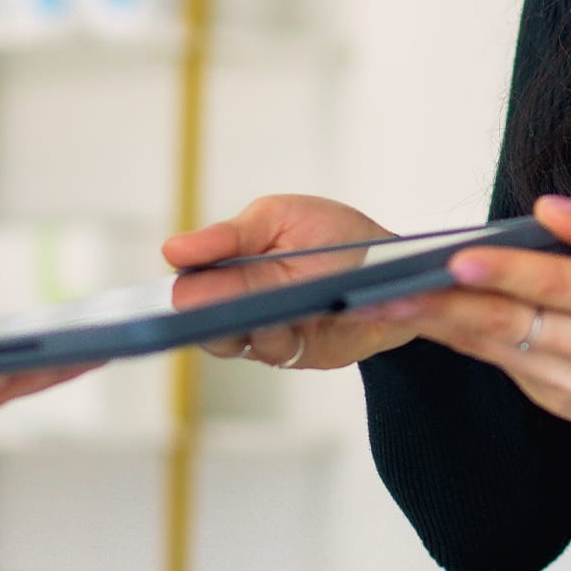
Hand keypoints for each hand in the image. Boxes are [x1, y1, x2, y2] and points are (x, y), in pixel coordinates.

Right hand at [162, 193, 413, 370]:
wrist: (396, 268)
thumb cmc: (335, 236)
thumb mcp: (281, 217)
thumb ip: (230, 236)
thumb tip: (173, 249)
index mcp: (230, 266)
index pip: (189, 282)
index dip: (183, 287)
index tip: (180, 283)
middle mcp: (242, 303)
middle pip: (202, 318)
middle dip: (209, 308)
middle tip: (216, 297)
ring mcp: (267, 331)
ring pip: (236, 340)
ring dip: (250, 322)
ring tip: (271, 302)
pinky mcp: (297, 354)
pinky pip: (275, 352)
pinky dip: (282, 335)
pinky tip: (300, 317)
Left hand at [350, 194, 570, 439]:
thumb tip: (546, 207)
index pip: (553, 283)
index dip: (503, 272)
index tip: (456, 259)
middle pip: (509, 324)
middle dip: (443, 308)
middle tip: (389, 293)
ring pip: (497, 349)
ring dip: (441, 326)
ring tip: (392, 305)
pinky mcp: (556, 404)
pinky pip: (503, 366)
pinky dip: (468, 342)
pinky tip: (435, 323)